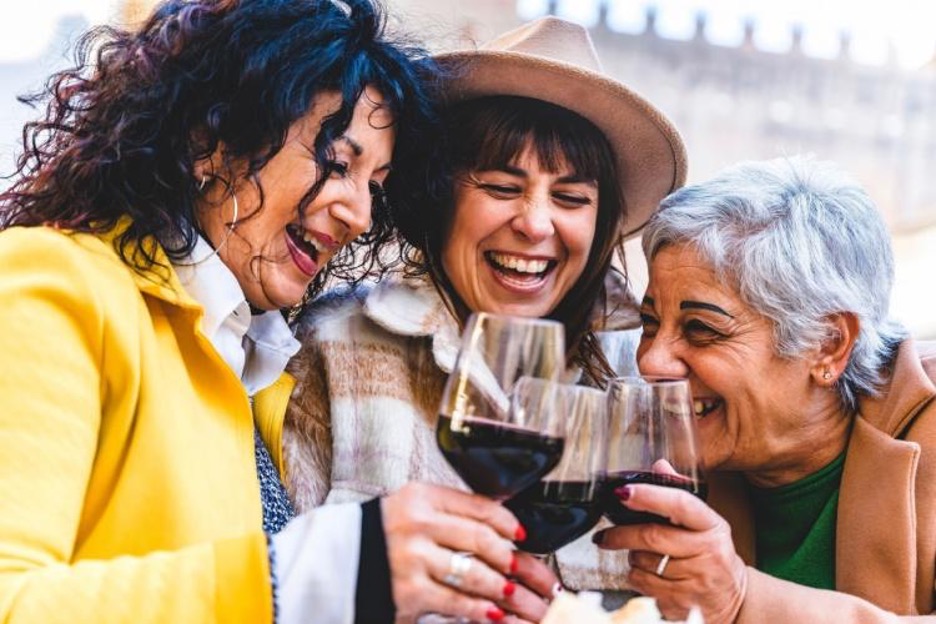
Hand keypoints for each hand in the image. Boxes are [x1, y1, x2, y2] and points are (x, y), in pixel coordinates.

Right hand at [381, 482, 551, 622]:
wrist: (335, 561)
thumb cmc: (381, 536)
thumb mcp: (412, 508)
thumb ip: (451, 510)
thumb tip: (501, 515)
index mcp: (422, 497)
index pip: (478, 506)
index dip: (507, 523)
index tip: (522, 536)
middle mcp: (418, 523)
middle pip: (482, 540)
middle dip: (515, 562)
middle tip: (531, 576)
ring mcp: (413, 558)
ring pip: (475, 573)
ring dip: (505, 590)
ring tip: (521, 600)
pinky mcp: (409, 591)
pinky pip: (456, 601)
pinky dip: (480, 609)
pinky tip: (495, 613)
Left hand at [593, 482, 746, 623]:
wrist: (733, 599)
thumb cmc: (713, 556)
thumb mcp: (705, 524)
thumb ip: (679, 495)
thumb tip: (659, 466)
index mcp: (712, 526)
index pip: (680, 504)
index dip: (649, 496)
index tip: (624, 492)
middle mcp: (708, 553)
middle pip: (652, 536)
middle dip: (620, 535)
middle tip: (605, 535)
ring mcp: (696, 581)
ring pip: (642, 562)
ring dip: (632, 557)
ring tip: (642, 556)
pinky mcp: (682, 604)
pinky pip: (642, 586)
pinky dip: (637, 578)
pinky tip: (650, 574)